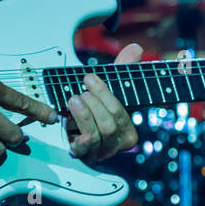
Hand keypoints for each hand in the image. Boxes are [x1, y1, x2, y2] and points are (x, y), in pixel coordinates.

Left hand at [64, 43, 141, 164]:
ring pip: (94, 136)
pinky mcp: (84, 157)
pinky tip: (68, 124)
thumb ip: (123, 69)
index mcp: (129, 130)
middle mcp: (117, 144)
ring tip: (73, 100)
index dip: (104, 93)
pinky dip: (76, 138)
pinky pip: (81, 151)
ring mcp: (100, 153)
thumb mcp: (112, 88)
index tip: (89, 78)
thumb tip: (136, 48)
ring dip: (82, 116)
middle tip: (81, 93)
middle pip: (108, 126)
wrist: (82, 133)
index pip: (120, 112)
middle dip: (94, 106)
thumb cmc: (100, 108)